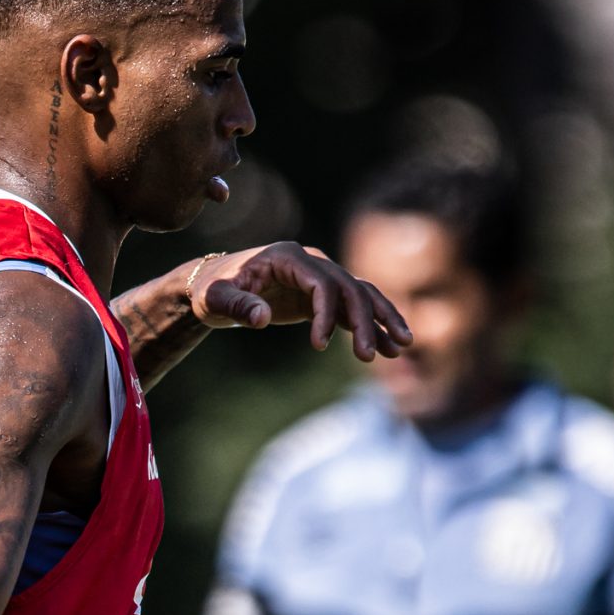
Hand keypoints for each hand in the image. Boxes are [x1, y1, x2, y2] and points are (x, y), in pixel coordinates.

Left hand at [191, 243, 409, 359]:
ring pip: (360, 295)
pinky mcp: (321, 295)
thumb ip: (238, 305)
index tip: (319, 346)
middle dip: (364, 322)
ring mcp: (319, 277)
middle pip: (349, 288)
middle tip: (368, 358)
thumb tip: (262, 318)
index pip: (321, 281)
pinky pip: (352, 309)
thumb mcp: (217, 298)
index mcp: (288, 256)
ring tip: (401, 346)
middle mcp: (311, 262)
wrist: (214, 285)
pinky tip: (389, 348)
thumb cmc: (212, 289)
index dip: (326, 312)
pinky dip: (371, 326)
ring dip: (381, 319)